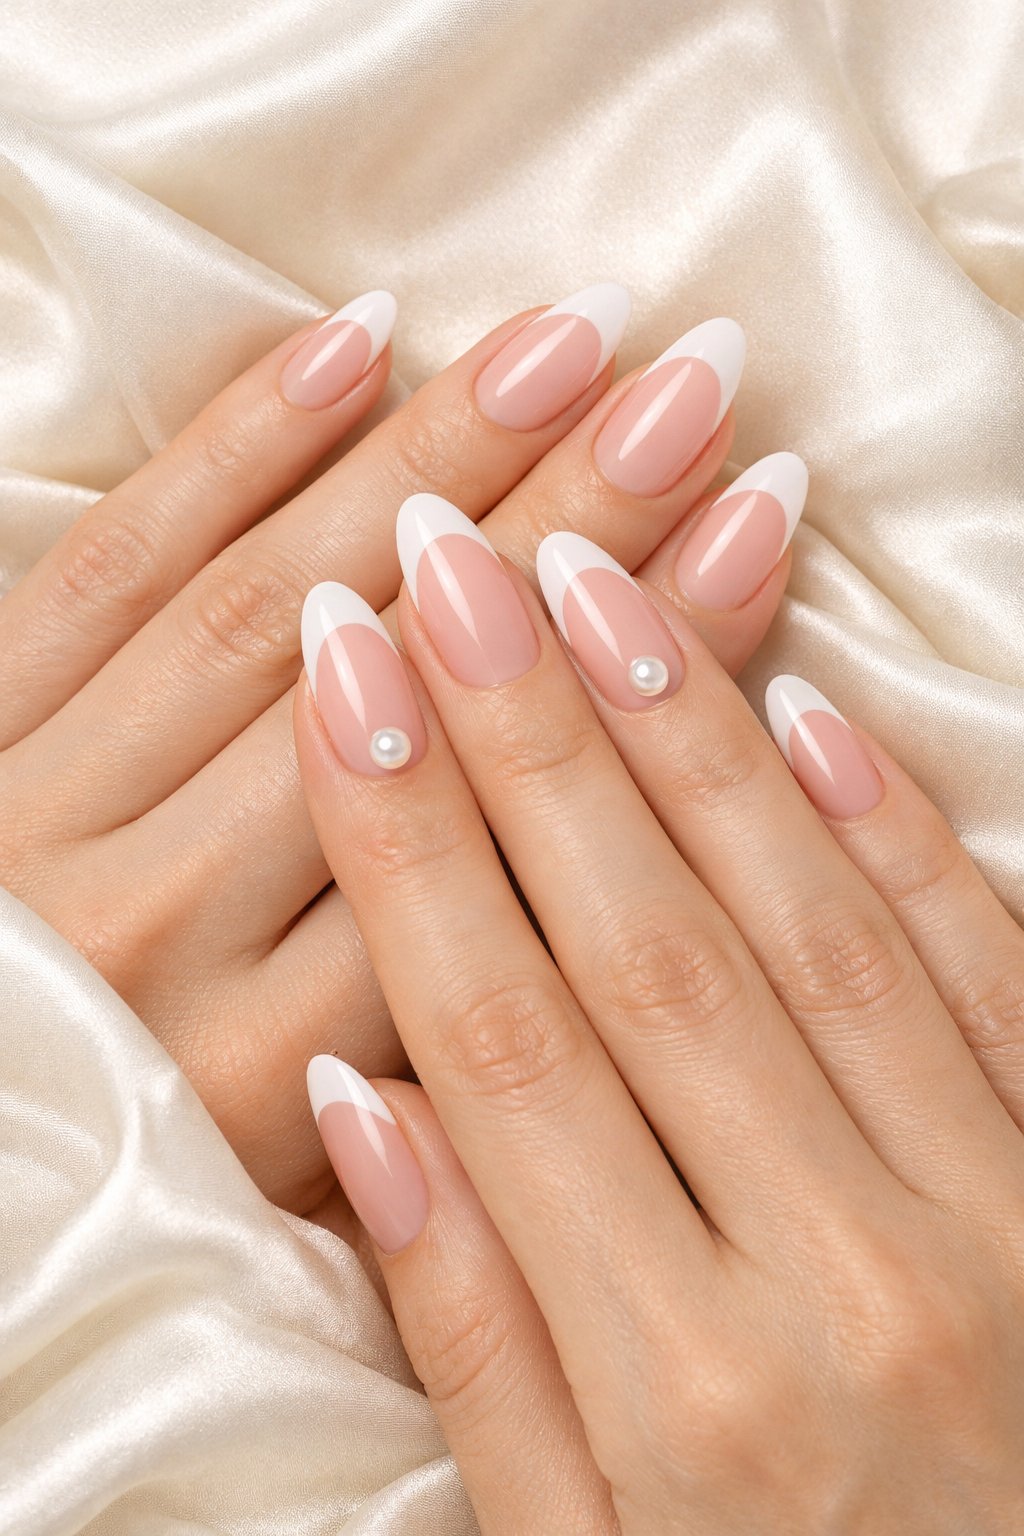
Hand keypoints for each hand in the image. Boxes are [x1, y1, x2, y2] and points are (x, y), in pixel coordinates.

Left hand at [0, 289, 785, 1211]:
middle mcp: (160, 942)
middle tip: (699, 390)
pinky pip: (112, 564)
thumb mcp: (286, 1176)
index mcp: (265, 1075)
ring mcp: (45, 818)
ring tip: (578, 343)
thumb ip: (429, 1052)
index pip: (501, 840)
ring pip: (275, 605)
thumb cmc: (122, 1140)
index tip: (754, 532)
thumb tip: (609, 860)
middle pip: (408, 696)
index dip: (642, 674)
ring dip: (434, 457)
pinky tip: (352, 345)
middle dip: (572, 522)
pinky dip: (233, 445)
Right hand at [295, 500, 1023, 1532]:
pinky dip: (899, 836)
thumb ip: (473, 1340)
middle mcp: (840, 1277)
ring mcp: (988, 1216)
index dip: (406, 845)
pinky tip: (808, 711)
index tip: (347, 684)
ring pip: (805, 925)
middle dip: (527, 735)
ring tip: (592, 581)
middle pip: (641, 947)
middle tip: (451, 563)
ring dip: (687, 738)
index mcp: (684, 1391)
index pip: (502, 1043)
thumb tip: (366, 1101)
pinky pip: (989, 973)